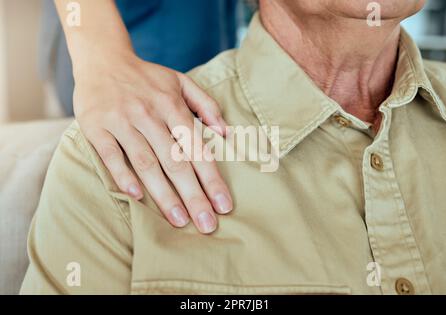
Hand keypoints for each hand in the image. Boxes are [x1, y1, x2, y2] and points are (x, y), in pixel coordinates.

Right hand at [73, 51, 232, 233]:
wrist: (103, 59)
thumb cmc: (147, 77)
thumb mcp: (181, 81)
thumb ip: (206, 104)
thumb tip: (225, 133)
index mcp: (172, 105)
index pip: (197, 149)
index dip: (212, 179)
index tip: (224, 206)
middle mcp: (149, 114)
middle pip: (175, 162)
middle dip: (194, 196)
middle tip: (206, 225)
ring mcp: (121, 120)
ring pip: (146, 163)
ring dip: (164, 194)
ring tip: (180, 221)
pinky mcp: (96, 127)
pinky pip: (111, 155)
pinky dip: (123, 176)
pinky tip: (137, 197)